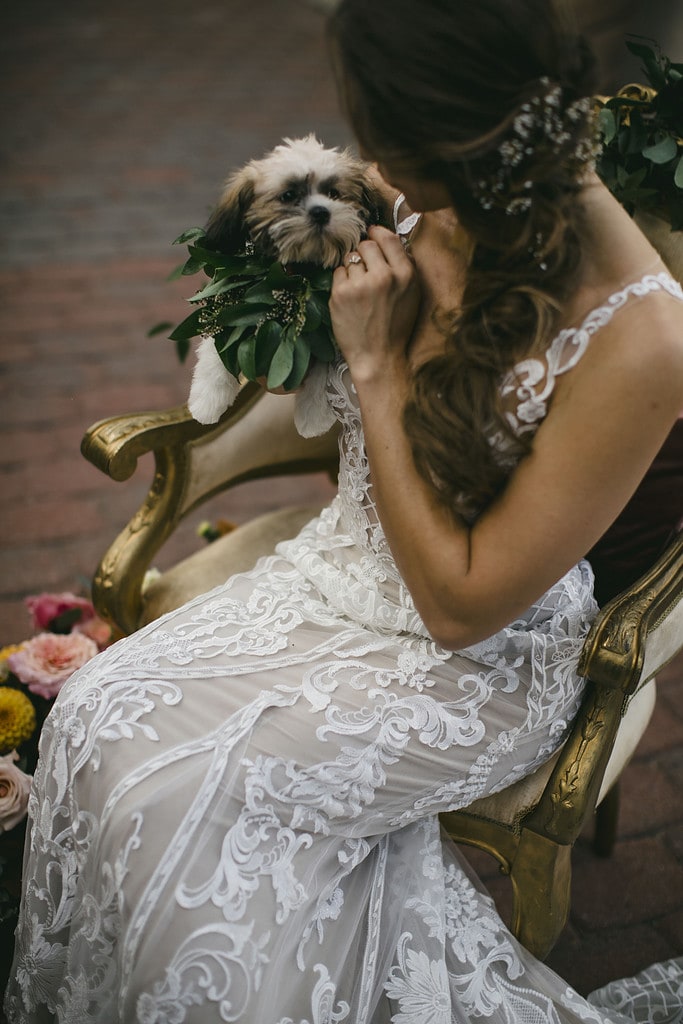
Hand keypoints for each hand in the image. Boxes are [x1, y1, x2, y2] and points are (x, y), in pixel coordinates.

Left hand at [329, 225, 420, 383]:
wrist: (378, 357)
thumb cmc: (395, 328)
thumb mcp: (411, 296)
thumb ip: (402, 267)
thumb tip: (387, 241)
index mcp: (405, 275)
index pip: (387, 238)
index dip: (377, 233)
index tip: (371, 234)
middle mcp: (384, 276)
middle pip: (366, 245)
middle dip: (364, 254)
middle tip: (366, 272)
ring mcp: (360, 284)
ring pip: (350, 258)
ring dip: (352, 269)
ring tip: (359, 291)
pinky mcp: (341, 294)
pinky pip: (338, 272)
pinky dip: (342, 282)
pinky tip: (350, 299)